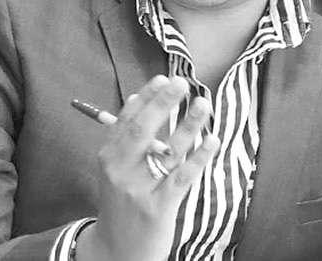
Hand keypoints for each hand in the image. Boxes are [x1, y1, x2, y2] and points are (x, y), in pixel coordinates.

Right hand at [77, 75, 219, 260]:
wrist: (115, 252)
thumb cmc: (121, 201)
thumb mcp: (115, 169)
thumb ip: (125, 136)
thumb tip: (136, 98)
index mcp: (109, 156)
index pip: (127, 119)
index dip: (147, 97)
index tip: (164, 78)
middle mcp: (120, 170)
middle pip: (143, 130)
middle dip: (162, 104)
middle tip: (181, 83)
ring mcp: (139, 189)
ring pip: (167, 151)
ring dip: (188, 125)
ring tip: (203, 104)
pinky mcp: (159, 207)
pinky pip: (182, 177)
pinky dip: (199, 157)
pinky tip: (212, 140)